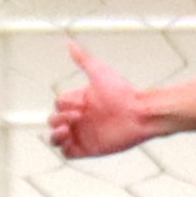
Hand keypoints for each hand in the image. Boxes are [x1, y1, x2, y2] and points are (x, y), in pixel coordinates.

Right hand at [46, 45, 155, 161]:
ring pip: (56, 138)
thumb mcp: (100, 72)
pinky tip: (68, 137)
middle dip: (59, 117)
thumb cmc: (123, 93)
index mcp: (82, 101)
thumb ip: (83, 59)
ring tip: (64, 129)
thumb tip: (69, 43)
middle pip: (54, 119)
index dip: (64, 104)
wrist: (141, 114)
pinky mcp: (89, 149)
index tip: (81, 102)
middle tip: (78, 115)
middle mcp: (81, 118)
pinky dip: (62, 146)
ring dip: (54, 134)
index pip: (59, 103)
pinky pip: (67, 153)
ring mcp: (84, 134)